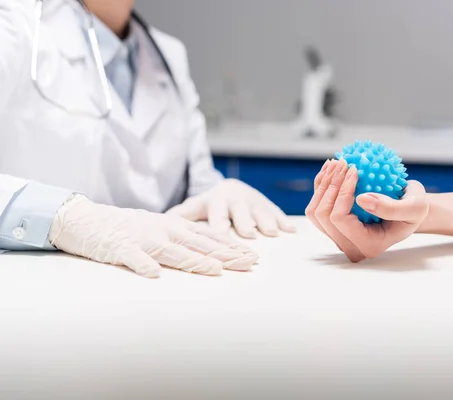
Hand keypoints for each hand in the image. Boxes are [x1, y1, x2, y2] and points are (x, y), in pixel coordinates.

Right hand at [49, 195, 257, 277]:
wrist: (91, 220)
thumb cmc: (132, 228)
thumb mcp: (163, 229)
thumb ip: (186, 239)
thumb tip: (215, 253)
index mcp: (177, 227)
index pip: (210, 237)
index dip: (232, 247)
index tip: (253, 256)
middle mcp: (165, 231)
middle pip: (201, 244)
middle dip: (226, 254)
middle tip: (250, 262)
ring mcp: (144, 239)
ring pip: (173, 251)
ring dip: (195, 261)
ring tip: (216, 270)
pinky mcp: (122, 249)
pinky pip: (134, 259)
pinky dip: (144, 265)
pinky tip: (154, 275)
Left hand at [167, 179, 295, 238]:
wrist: (231, 188)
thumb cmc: (210, 204)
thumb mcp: (196, 206)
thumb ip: (181, 214)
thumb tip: (160, 220)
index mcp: (217, 201)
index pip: (217, 214)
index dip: (219, 225)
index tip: (219, 235)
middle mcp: (236, 200)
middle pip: (241, 212)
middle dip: (244, 221)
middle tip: (248, 231)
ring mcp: (254, 202)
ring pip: (260, 211)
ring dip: (266, 221)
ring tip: (270, 232)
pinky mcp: (268, 206)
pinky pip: (277, 213)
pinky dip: (283, 221)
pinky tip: (290, 231)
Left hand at [305, 160, 428, 261]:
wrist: (410, 211)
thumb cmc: (416, 210)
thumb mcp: (415, 207)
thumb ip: (392, 207)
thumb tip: (360, 199)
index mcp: (368, 245)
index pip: (340, 219)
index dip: (343, 192)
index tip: (354, 169)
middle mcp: (350, 246)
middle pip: (323, 216)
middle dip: (330, 185)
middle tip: (344, 162)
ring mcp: (339, 238)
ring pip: (315, 212)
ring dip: (323, 185)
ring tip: (336, 162)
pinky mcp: (334, 227)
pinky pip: (317, 206)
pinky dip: (321, 185)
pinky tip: (331, 167)